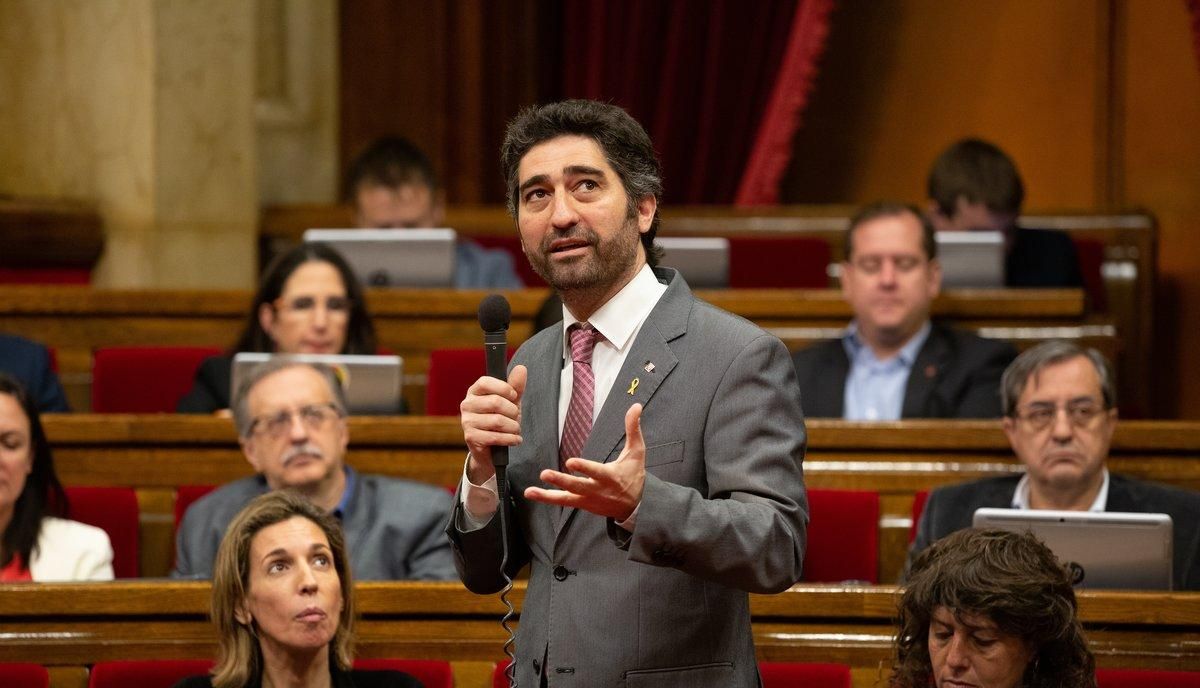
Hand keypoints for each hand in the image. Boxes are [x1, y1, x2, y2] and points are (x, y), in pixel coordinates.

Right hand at [461, 365, 526, 482]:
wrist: (492, 447)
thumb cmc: (501, 419)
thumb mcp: (510, 401)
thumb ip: (515, 386)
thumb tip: (521, 368)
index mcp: (474, 391)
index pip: (485, 382)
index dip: (503, 388)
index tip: (514, 396)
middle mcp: (467, 405)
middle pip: (495, 402)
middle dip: (513, 411)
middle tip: (516, 417)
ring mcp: (467, 422)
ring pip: (497, 421)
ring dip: (513, 427)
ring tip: (515, 429)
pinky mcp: (471, 438)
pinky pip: (495, 437)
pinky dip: (510, 439)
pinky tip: (515, 439)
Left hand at [524, 403, 644, 520]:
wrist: (635, 506)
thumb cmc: (634, 474)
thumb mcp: (637, 452)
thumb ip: (633, 429)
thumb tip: (636, 406)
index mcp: (610, 476)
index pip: (596, 472)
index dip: (584, 468)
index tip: (571, 462)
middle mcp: (597, 490)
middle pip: (577, 486)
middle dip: (561, 481)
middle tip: (545, 474)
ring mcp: (588, 499)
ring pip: (566, 498)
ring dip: (547, 495)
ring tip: (530, 491)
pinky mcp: (581, 504)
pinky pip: (563, 502)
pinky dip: (547, 498)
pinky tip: (531, 493)